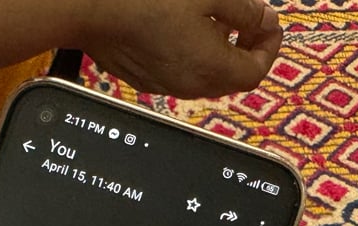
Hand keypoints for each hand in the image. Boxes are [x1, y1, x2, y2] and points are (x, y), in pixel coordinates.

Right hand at [81, 0, 283, 97]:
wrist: (89, 11)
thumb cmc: (145, 0)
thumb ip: (245, 10)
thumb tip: (264, 20)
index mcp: (211, 69)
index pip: (256, 71)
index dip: (268, 46)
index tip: (268, 22)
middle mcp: (190, 86)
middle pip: (231, 78)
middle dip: (244, 49)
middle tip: (246, 20)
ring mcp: (163, 85)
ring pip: (204, 75)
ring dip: (217, 51)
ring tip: (212, 19)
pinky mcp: (142, 78)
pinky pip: (178, 72)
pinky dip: (190, 54)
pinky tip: (180, 27)